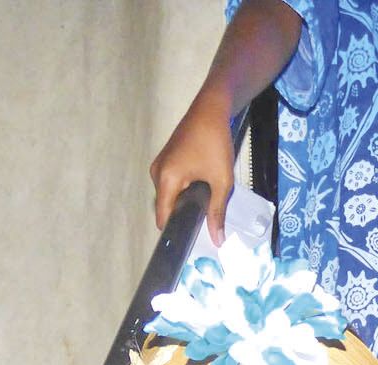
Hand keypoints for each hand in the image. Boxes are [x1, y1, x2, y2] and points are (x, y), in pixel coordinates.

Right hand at [150, 89, 234, 242]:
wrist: (211, 109)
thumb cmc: (215, 143)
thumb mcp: (221, 181)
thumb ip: (217, 212)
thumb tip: (217, 240)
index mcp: (165, 179)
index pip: (162, 217)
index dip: (175, 231)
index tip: (189, 242)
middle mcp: (156, 174)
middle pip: (165, 207)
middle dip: (182, 216)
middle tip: (204, 223)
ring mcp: (158, 165)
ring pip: (169, 195)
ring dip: (183, 202)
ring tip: (204, 206)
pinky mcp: (165, 159)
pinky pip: (170, 184)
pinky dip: (182, 190)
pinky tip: (199, 190)